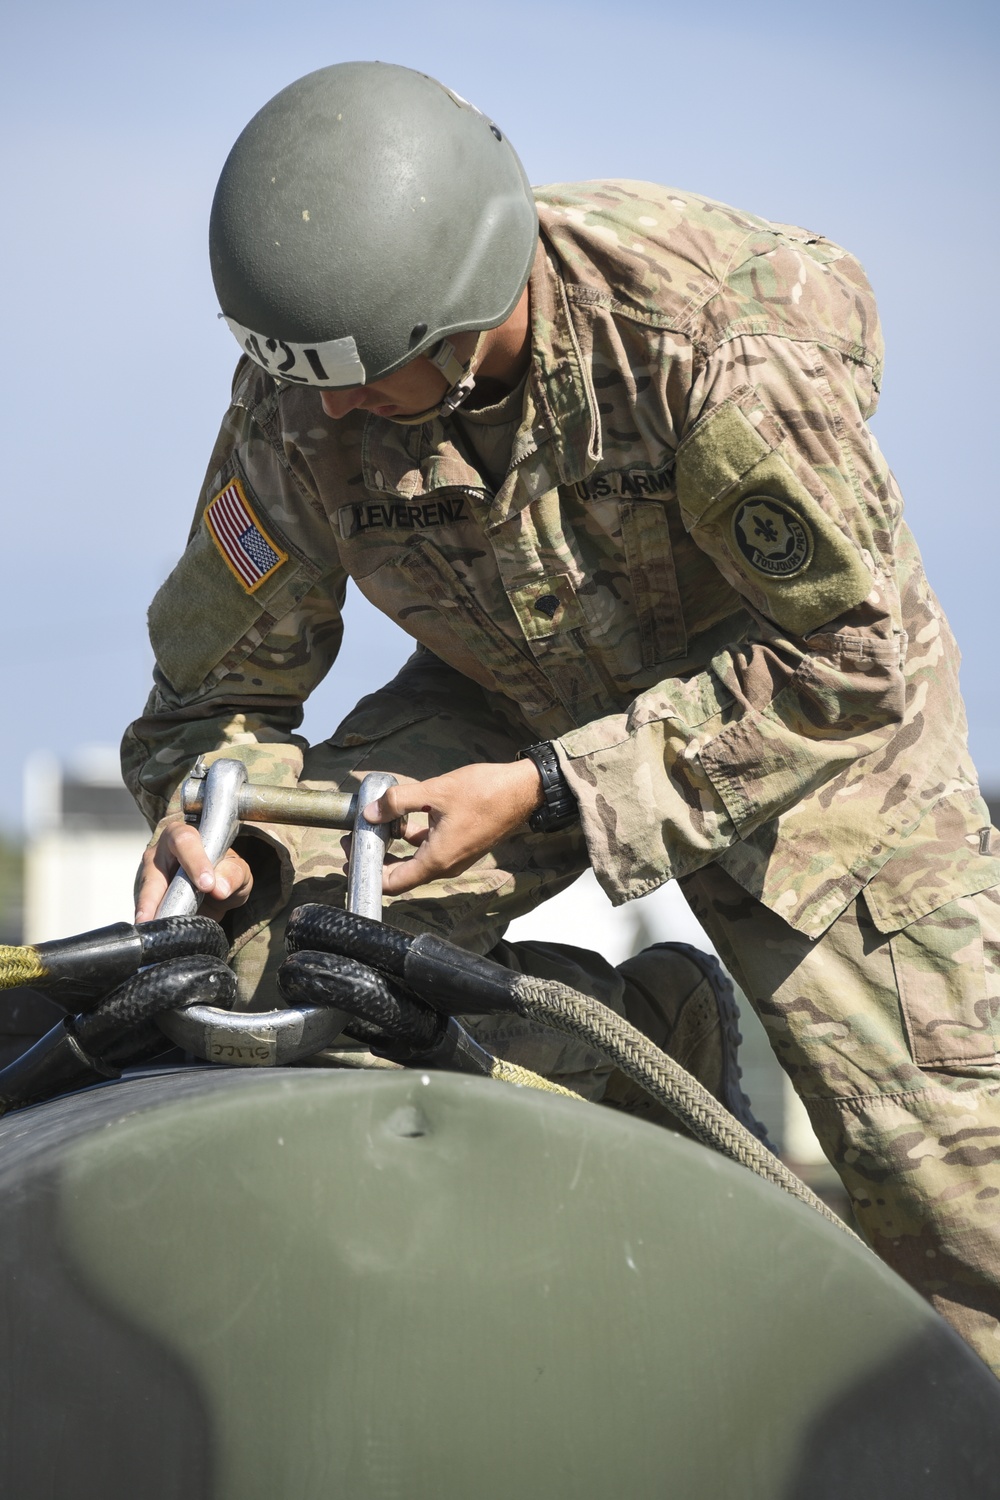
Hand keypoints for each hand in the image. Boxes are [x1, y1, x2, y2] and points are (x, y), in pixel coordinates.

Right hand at [135, 816, 253, 921]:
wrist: (217, 890)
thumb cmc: (224, 870)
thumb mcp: (237, 870)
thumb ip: (233, 874)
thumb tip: (220, 888)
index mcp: (184, 836)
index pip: (185, 842)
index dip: (195, 862)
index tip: (207, 884)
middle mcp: (161, 854)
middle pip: (154, 872)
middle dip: (152, 895)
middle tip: (153, 915)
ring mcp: (150, 877)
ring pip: (145, 895)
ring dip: (147, 913)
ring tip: (148, 928)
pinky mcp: (147, 899)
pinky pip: (147, 912)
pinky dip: (153, 923)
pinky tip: (155, 935)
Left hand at [362, 760, 542, 895]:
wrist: (523, 791)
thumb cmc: (485, 792)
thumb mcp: (436, 791)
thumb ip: (399, 801)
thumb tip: (370, 812)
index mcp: (437, 860)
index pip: (393, 883)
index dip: (367, 872)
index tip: (351, 855)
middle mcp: (445, 865)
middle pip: (401, 874)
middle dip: (376, 857)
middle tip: (357, 836)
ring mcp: (454, 856)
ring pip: (415, 859)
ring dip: (395, 843)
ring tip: (377, 820)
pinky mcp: (460, 845)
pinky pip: (429, 848)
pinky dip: (413, 836)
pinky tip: (404, 813)